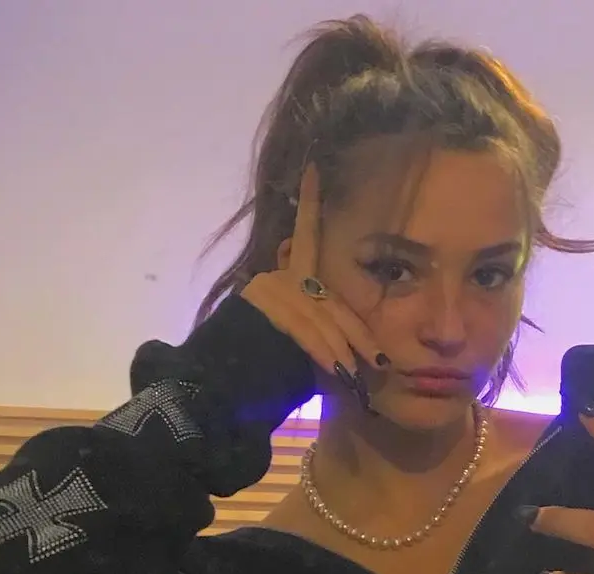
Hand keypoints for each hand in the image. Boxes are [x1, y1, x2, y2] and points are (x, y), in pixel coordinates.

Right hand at [240, 166, 385, 404]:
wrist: (214, 383)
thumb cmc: (259, 369)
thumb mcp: (293, 340)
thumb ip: (315, 327)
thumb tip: (349, 345)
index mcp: (281, 278)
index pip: (303, 237)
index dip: (309, 203)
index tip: (315, 170)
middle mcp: (275, 279)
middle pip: (329, 301)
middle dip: (357, 335)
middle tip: (380, 361)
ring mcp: (268, 292)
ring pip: (322, 318)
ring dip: (344, 351)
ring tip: (361, 377)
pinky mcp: (264, 308)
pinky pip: (307, 331)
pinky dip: (326, 353)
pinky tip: (339, 371)